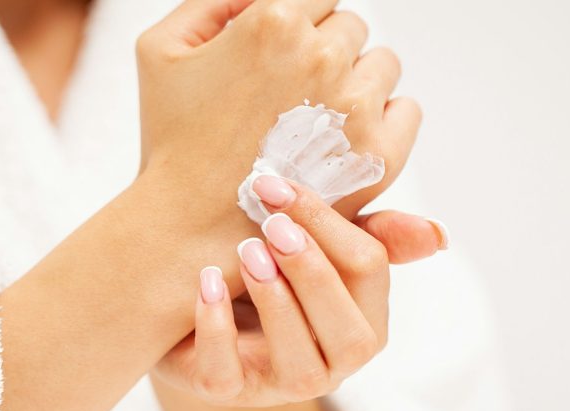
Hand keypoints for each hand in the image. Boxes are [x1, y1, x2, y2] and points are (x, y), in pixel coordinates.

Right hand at [135, 0, 421, 224]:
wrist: (189, 229)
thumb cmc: (172, 141)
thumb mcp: (162, 47)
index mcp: (273, 23)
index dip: (298, 26)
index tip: (280, 59)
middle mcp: (321, 59)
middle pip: (350, 28)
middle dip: (323, 53)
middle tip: (288, 98)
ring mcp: (355, 109)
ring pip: (382, 65)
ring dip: (355, 83)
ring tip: (312, 122)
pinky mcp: (377, 156)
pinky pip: (408, 111)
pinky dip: (386, 117)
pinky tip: (345, 139)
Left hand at [151, 177, 447, 405]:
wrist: (194, 310)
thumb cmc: (271, 273)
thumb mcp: (319, 248)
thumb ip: (373, 236)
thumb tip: (438, 235)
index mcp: (365, 322)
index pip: (369, 272)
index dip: (328, 225)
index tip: (280, 185)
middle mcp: (334, 365)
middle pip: (347, 331)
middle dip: (312, 273)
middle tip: (271, 225)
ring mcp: (280, 386)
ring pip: (297, 362)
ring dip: (274, 301)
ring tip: (246, 251)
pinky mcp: (226, 392)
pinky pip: (226, 374)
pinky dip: (216, 326)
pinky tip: (207, 281)